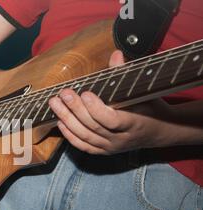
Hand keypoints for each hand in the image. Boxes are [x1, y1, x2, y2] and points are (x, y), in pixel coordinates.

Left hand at [49, 50, 173, 154]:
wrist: (159, 131)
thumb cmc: (150, 107)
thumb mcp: (142, 91)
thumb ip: (125, 74)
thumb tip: (116, 54)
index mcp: (134, 123)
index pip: (111, 120)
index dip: (96, 108)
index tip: (85, 93)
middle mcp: (121, 139)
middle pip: (93, 127)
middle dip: (75, 109)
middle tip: (63, 94)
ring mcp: (111, 147)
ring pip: (85, 136)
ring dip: (67, 119)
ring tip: (55, 104)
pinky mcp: (104, 151)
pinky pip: (83, 146)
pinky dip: (70, 135)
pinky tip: (60, 122)